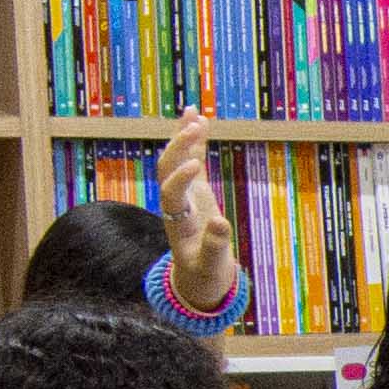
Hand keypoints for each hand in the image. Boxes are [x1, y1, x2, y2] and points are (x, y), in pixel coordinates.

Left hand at [157, 109, 241, 323]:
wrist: (198, 275)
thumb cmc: (205, 273)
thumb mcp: (212, 265)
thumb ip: (215, 246)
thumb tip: (221, 222)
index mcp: (176, 221)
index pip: (171, 193)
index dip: (179, 178)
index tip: (193, 165)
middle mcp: (175, 203)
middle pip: (167, 169)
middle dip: (178, 147)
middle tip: (193, 126)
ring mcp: (184, 194)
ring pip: (176, 160)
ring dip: (183, 137)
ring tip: (194, 113)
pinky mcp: (194, 190)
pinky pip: (191, 161)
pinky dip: (195, 142)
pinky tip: (201, 119)